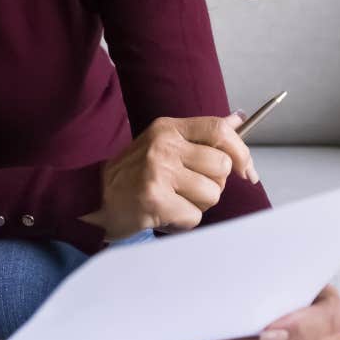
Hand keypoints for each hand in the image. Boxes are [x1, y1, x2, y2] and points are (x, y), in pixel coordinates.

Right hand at [79, 114, 256, 239]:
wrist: (93, 197)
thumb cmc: (134, 174)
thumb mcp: (164, 143)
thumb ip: (201, 134)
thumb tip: (238, 118)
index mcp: (168, 128)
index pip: (219, 130)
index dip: (241, 152)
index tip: (245, 171)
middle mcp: (163, 146)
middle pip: (221, 167)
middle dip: (214, 185)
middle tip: (189, 189)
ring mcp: (157, 171)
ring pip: (211, 195)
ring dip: (197, 206)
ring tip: (173, 201)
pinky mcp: (154, 198)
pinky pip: (193, 216)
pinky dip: (182, 222)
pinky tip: (163, 214)